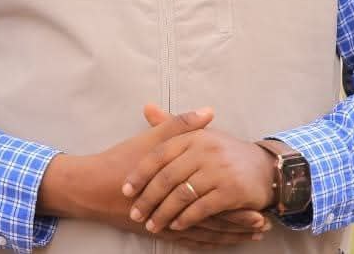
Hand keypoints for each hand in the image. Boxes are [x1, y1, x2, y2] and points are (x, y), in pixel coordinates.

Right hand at [36, 105, 269, 248]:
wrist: (90, 186)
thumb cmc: (122, 161)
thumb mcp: (152, 140)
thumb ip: (181, 125)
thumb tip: (209, 112)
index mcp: (177, 187)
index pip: (214, 200)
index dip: (238, 203)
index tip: (261, 205)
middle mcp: (173, 210)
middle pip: (213, 221)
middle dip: (239, 223)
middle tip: (264, 226)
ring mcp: (165, 223)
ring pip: (202, 233)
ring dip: (227, 235)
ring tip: (250, 236)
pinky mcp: (156, 229)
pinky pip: (186, 241)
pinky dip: (205, 242)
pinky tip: (219, 243)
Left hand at [122, 105, 278, 234]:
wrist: (265, 169)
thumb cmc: (225, 154)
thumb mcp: (200, 135)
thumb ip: (172, 126)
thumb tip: (146, 107)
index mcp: (195, 136)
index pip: (160, 154)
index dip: (140, 173)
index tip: (126, 190)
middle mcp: (206, 150)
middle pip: (167, 177)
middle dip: (148, 199)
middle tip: (135, 214)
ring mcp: (220, 170)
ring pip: (182, 195)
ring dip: (163, 213)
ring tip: (152, 225)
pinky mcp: (231, 190)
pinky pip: (201, 208)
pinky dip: (185, 218)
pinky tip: (176, 225)